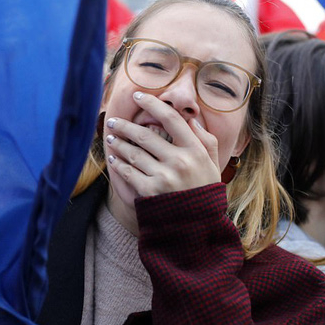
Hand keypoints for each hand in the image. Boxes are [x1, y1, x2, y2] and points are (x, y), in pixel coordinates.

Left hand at [104, 91, 220, 196]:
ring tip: (111, 138)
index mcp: (196, 151)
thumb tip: (192, 119)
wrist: (198, 227)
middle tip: (114, 121)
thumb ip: (207, 141)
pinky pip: (129, 172)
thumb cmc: (205, 192)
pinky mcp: (150, 191)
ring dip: (118, 143)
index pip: (171, 119)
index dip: (152, 104)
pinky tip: (114, 159)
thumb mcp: (213, 165)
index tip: (138, 97)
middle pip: (146, 135)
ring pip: (133, 153)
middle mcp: (180, 161)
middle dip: (125, 126)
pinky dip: (119, 164)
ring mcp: (164, 177)